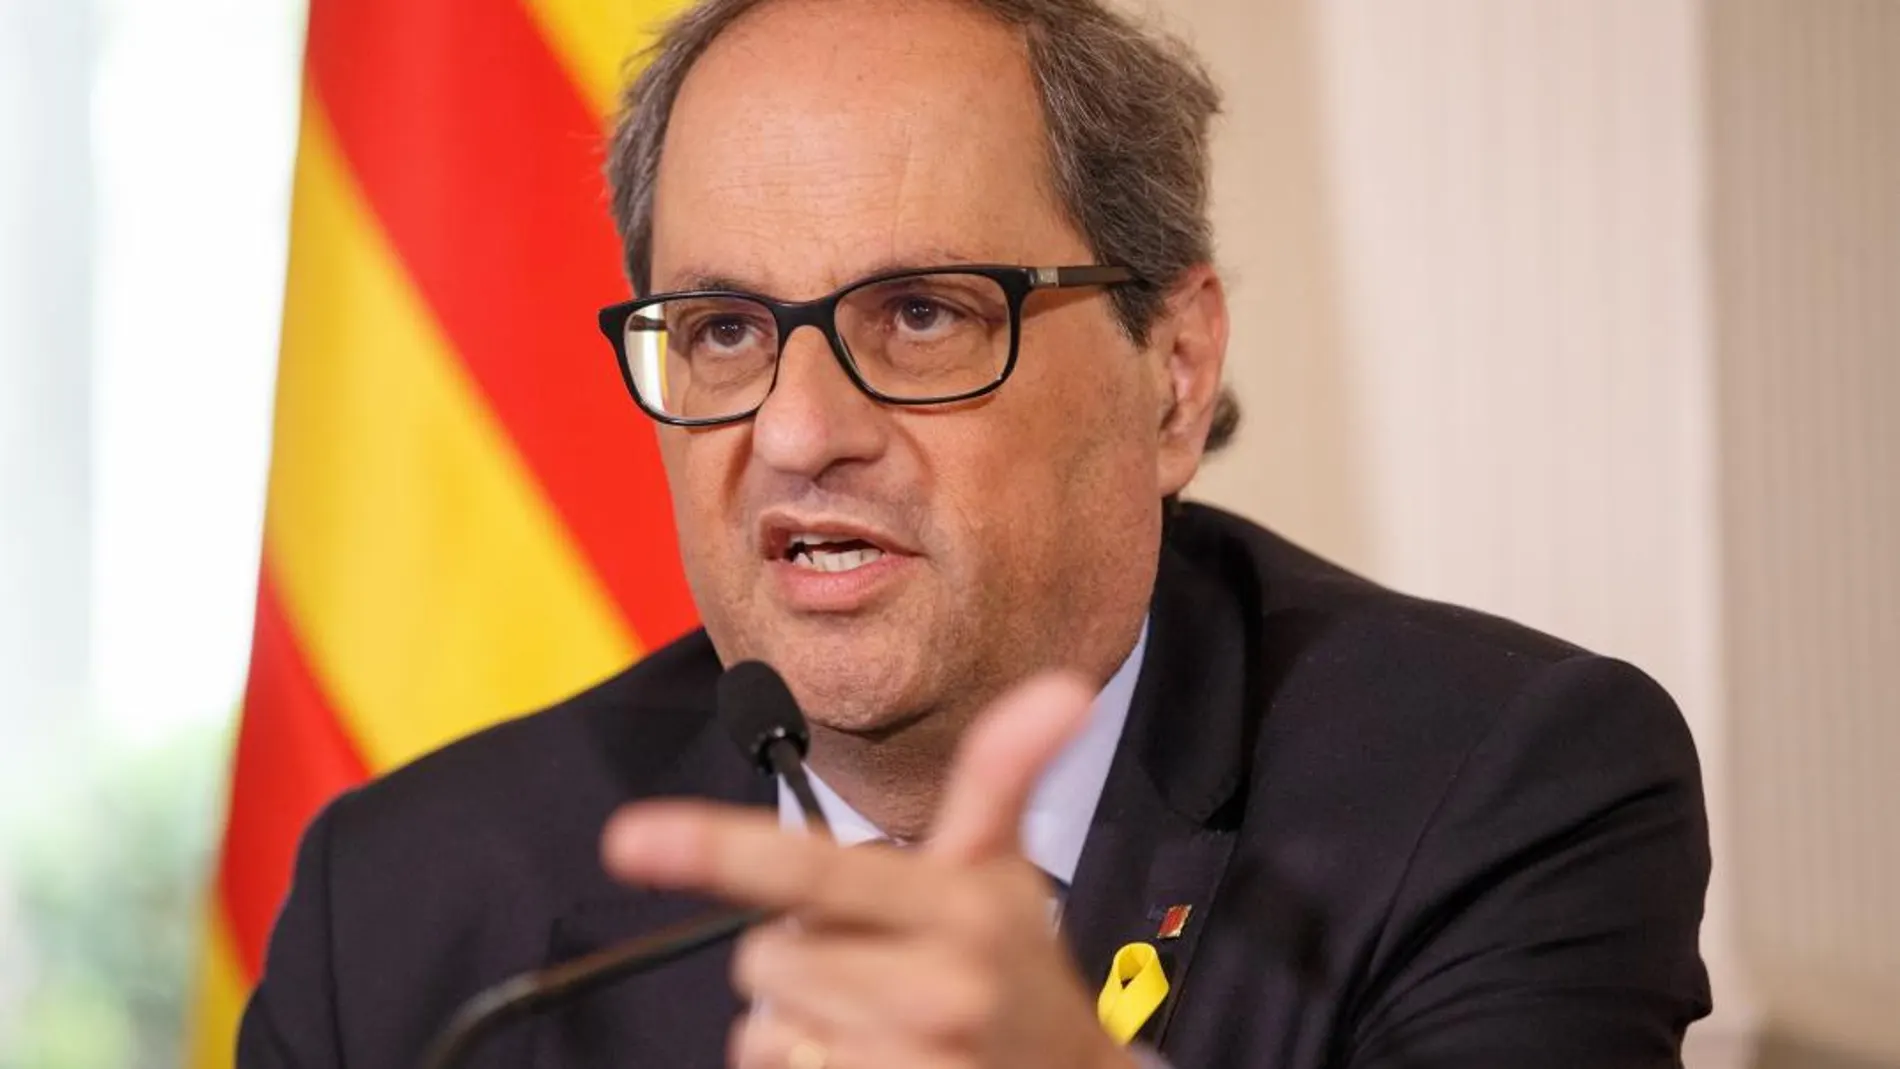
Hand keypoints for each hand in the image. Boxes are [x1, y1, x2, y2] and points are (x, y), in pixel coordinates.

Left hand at [600, 673, 1138, 1068]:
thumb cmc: (1016, 969)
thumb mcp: (1003, 867)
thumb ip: (1003, 771)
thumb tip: (1062, 687)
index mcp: (957, 909)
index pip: (815, 871)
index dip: (717, 849)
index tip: (631, 838)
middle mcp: (935, 989)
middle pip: (766, 958)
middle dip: (801, 957)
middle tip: (875, 962)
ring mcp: (908, 1061)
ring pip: (765, 1029)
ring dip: (799, 1023)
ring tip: (876, 1020)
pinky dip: (803, 1067)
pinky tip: (865, 1059)